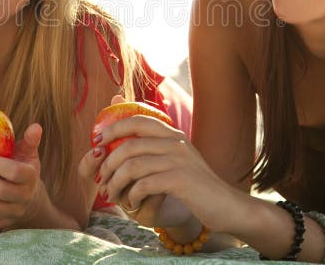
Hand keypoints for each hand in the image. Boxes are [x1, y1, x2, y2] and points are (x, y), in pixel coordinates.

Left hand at [96, 113, 237, 232]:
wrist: (226, 205)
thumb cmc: (196, 185)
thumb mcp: (178, 160)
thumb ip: (156, 147)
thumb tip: (130, 133)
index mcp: (173, 134)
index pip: (137, 119)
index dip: (113, 128)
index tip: (98, 142)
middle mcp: (175, 142)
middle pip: (129, 144)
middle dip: (108, 163)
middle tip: (101, 180)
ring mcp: (178, 160)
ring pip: (132, 166)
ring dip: (116, 183)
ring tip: (111, 196)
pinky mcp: (180, 180)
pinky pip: (143, 184)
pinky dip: (132, 196)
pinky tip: (133, 204)